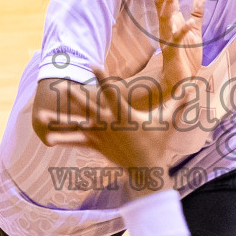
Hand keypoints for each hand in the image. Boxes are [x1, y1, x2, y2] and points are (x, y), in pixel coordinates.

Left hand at [44, 66, 201, 180]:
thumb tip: (193, 87)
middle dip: (74, 96)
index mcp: (123, 113)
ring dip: (59, 119)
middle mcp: (108, 123)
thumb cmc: (156, 143)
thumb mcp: (166, 120)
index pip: (111, 91)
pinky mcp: (95, 145)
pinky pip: (76, 141)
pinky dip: (63, 138)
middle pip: (88, 106)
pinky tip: (48, 138)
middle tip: (61, 85)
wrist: (146, 169)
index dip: (102, 77)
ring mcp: (99, 135)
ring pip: (76, 124)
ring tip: (41, 115)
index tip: (94, 65)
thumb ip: (177, 102)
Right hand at [155, 0, 205, 98]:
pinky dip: (183, 30)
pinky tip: (189, 22)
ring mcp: (168, 38)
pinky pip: (177, 39)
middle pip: (162, 3)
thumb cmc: (186, 57)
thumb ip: (197, 15)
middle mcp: (167, 27)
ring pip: (164, 17)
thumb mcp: (195, 32)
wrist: (180, 81)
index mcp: (172, 21)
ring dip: (168, 2)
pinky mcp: (173, 51)